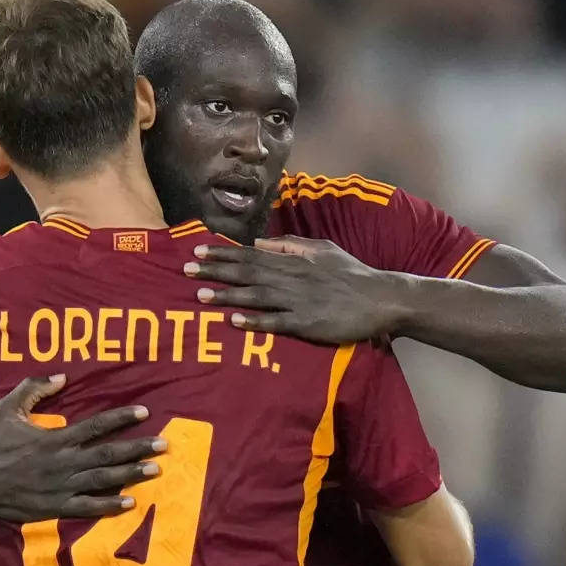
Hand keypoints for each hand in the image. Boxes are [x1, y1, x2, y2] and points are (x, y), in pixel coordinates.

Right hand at [0, 374, 163, 521]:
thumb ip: (34, 389)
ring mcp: (62, 487)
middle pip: (108, 453)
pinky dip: (109, 505)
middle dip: (138, 448)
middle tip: (163, 444)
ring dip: (131, 474)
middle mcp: (64, 462)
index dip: (122, 418)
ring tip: (155, 469)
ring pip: (104, 479)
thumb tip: (62, 376)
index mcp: (56, 438)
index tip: (144, 413)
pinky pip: (88, 507)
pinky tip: (129, 501)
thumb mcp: (7, 408)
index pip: (96, 426)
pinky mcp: (56, 507)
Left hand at [184, 235, 410, 343]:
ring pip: (256, 296)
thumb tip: (258, 242)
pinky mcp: (307, 323)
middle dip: (215, 270)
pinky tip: (235, 321)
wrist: (380, 299)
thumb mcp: (322, 249)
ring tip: (200, 294)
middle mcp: (292, 277)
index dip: (223, 253)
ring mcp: (298, 301)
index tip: (197, 250)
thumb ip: (289, 244)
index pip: (251, 254)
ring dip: (227, 295)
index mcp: (294, 259)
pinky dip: (255, 321)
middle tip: (185, 269)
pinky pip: (276, 322)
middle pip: (247, 273)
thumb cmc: (350, 274)